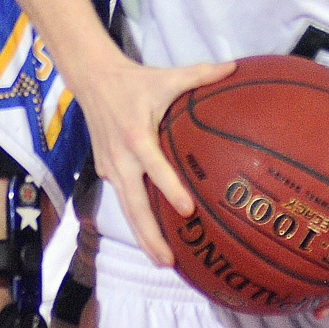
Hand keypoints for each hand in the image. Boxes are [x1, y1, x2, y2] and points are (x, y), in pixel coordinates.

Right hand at [70, 49, 236, 264]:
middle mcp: (120, 158)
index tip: (188, 210)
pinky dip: (137, 218)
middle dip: (150, 235)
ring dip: (143, 236)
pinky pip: (124, 198)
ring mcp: (110, 167)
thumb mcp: (168, 76)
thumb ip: (201, 74)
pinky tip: (154, 234)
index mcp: (136, 137)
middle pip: (134, 205)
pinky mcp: (106, 171)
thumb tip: (234, 67)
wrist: (93, 80)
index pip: (154, 169)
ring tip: (164, 260)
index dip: (170, 189)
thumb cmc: (136, 80)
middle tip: (170, 260)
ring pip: (127, 209)